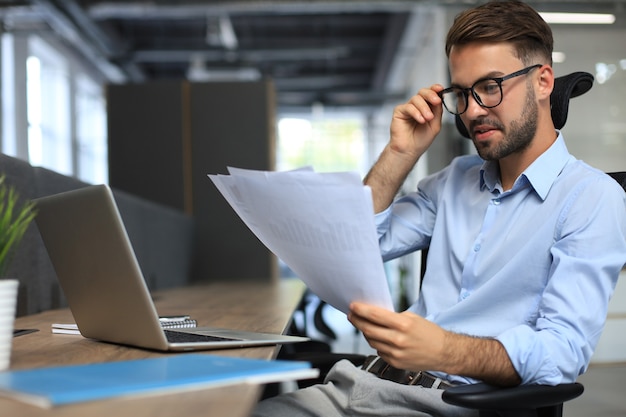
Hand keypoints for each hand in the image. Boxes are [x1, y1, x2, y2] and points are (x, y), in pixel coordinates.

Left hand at [348, 301, 520, 384]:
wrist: (444, 352)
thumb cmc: (428, 332)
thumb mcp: (411, 318)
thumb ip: (392, 317)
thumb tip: (373, 314)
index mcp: (403, 325)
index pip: (375, 316)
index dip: (361, 310)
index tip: (352, 306)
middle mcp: (398, 340)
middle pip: (368, 329)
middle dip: (357, 321)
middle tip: (351, 315)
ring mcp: (395, 353)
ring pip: (371, 341)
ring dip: (365, 332)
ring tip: (364, 325)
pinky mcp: (395, 363)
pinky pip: (378, 351)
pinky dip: (376, 343)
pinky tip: (379, 338)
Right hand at [388, 85, 444, 157]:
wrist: (409, 150)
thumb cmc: (421, 140)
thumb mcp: (435, 125)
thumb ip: (438, 111)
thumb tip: (440, 98)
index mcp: (427, 107)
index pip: (431, 94)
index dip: (435, 89)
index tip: (440, 88)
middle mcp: (417, 106)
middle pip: (423, 92)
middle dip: (431, 95)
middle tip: (436, 101)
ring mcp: (408, 108)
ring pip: (416, 99)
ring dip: (424, 108)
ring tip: (428, 118)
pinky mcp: (399, 111)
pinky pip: (408, 107)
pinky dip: (416, 113)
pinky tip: (420, 120)